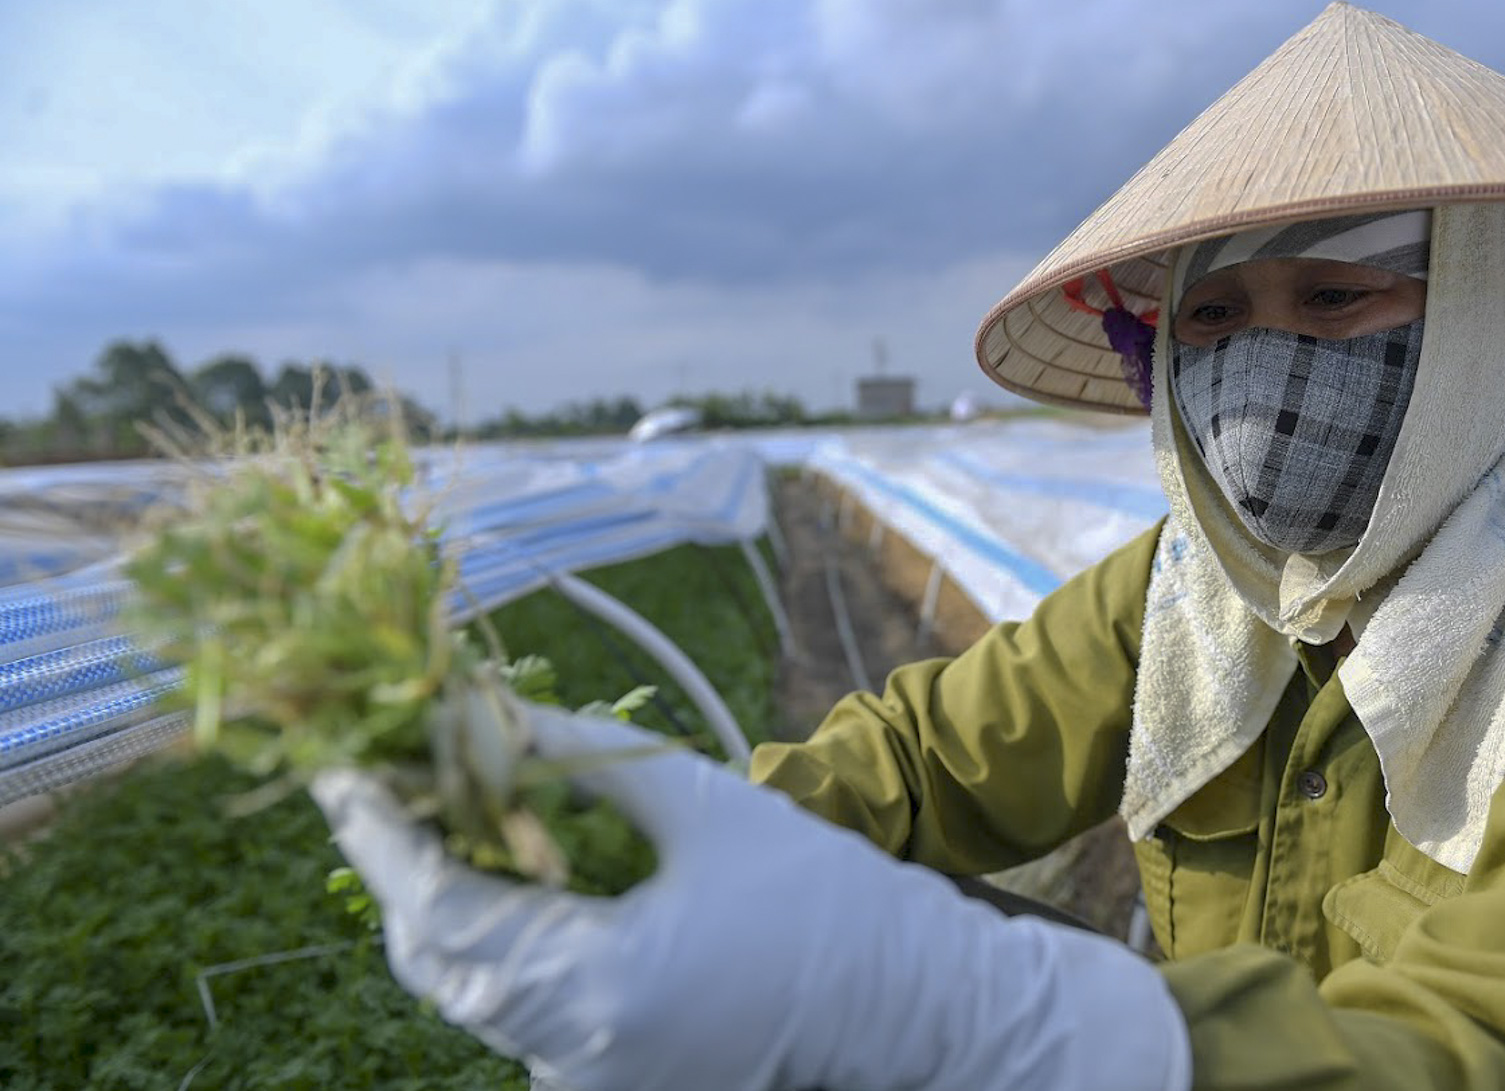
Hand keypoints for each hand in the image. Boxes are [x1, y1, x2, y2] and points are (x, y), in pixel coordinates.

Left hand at [313, 702, 1189, 1090]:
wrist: (905, 999)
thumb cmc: (821, 898)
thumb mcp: (701, 806)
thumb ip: (581, 760)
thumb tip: (483, 712)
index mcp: (598, 988)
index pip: (437, 912)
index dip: (376, 834)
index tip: (337, 766)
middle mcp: (574, 1056)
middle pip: (439, 960)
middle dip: (405, 863)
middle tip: (394, 774)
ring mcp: (587, 1080)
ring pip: (474, 987)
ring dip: (450, 897)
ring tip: (451, 804)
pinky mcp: (607, 1079)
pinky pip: (522, 1006)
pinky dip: (502, 937)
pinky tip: (518, 869)